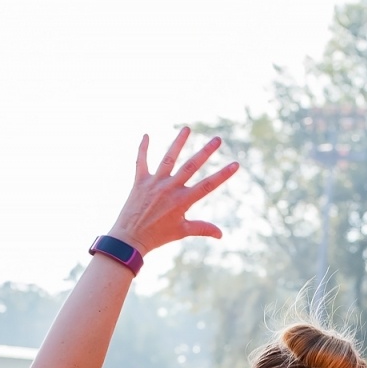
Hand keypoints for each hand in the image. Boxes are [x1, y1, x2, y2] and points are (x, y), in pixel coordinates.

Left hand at [107, 127, 238, 254]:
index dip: (223, 175)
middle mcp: (170, 188)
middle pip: (191, 166)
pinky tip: (146, 135)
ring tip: (187, 129)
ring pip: (169, 158)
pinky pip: (141, 161)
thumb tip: (221, 234)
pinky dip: (143, 148)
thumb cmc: (158, 236)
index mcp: (182, 201)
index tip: (235, 164)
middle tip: (217, 139)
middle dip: (206, 152)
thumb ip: (202, 228)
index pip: (208, 185)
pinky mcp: (140, 181)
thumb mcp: (182, 231)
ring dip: (178, 142)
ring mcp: (155, 183)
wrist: (131, 238)